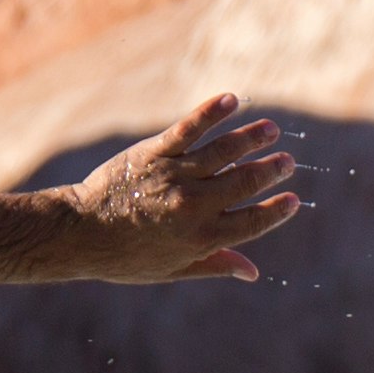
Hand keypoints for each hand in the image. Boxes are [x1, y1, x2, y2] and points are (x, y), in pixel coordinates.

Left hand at [68, 91, 301, 281]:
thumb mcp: (172, 270)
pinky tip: (231, 101)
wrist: (80, 233)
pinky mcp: (154, 154)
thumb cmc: (125, 257)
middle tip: (286, 161)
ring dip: (251, 138)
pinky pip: (188, 130)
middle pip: (244, 183)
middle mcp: (193, 206)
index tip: (293, 200)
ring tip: (270, 129)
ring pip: (223, 152)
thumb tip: (253, 271)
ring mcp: (175, 177)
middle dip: (270, 171)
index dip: (275, 210)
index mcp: (201, 238)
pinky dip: (211, 113)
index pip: (251, 222)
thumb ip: (214, 265)